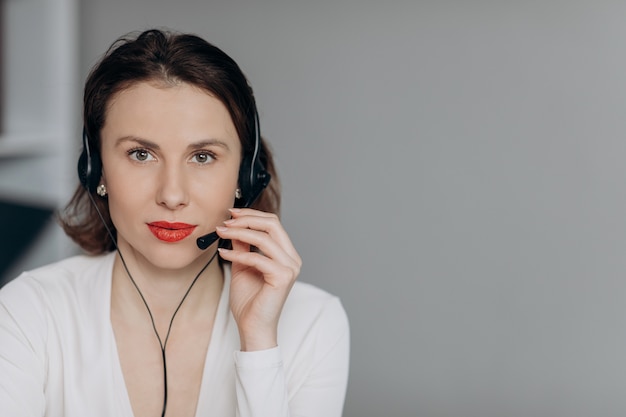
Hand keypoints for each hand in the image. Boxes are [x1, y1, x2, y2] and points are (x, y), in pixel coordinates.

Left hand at [216, 208, 301, 350]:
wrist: (252, 328)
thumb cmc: (250, 301)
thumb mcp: (243, 265)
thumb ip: (242, 245)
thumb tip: (233, 225)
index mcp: (286, 254)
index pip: (273, 223)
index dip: (251, 215)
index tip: (231, 214)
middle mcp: (292, 258)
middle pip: (273, 224)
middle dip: (247, 219)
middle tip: (226, 221)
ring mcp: (290, 267)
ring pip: (264, 237)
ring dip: (239, 232)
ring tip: (221, 233)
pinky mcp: (283, 277)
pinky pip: (257, 257)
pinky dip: (238, 253)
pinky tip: (224, 254)